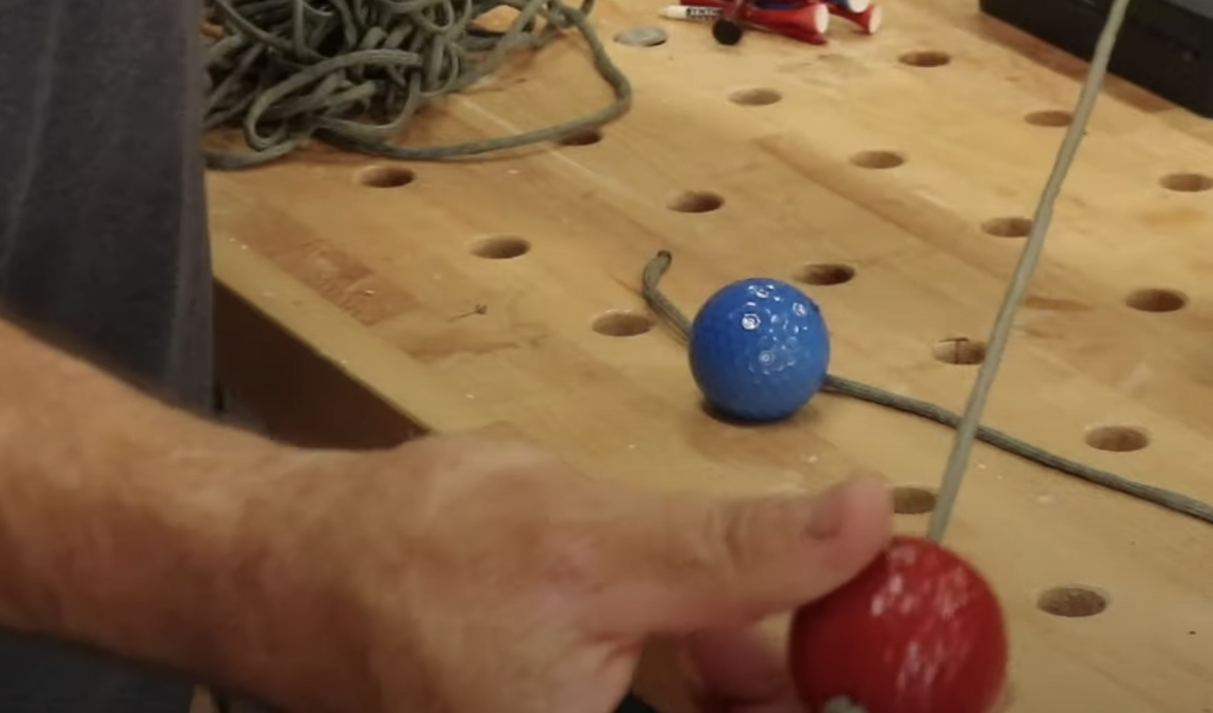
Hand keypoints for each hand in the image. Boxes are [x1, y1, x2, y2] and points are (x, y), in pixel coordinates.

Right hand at [229, 434, 893, 712]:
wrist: (299, 566)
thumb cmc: (417, 560)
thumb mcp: (601, 542)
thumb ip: (740, 551)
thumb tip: (865, 519)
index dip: (841, 708)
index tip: (912, 680)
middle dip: (808, 694)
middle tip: (873, 645)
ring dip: (764, 692)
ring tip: (802, 632)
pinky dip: (710, 695)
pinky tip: (729, 646)